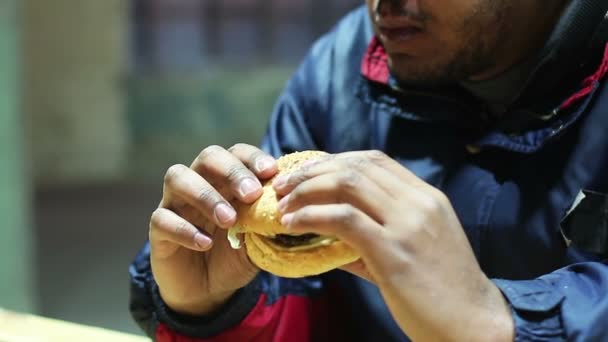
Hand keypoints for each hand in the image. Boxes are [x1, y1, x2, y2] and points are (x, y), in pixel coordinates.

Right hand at [149, 144, 277, 315]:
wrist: (208, 291)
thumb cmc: (235, 255)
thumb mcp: (258, 239)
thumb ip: (269, 221)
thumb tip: (292, 206)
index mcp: (226, 180)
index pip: (237, 153)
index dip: (252, 158)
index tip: (271, 172)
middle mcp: (199, 183)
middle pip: (208, 157)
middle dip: (231, 171)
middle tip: (251, 194)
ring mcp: (175, 204)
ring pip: (177, 177)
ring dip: (205, 195)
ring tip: (228, 220)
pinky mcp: (158, 230)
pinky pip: (161, 219)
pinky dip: (184, 229)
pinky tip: (205, 243)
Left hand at [273, 151, 513, 341]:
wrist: (474, 325)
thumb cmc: (443, 292)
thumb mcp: (417, 249)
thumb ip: (378, 234)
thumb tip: (331, 236)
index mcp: (426, 197)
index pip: (374, 160)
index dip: (335, 161)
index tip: (308, 173)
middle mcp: (418, 202)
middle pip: (356, 166)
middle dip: (312, 171)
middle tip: (284, 185)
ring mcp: (407, 224)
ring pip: (346, 185)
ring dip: (306, 191)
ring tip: (283, 205)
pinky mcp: (393, 251)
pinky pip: (343, 219)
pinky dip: (311, 216)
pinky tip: (292, 224)